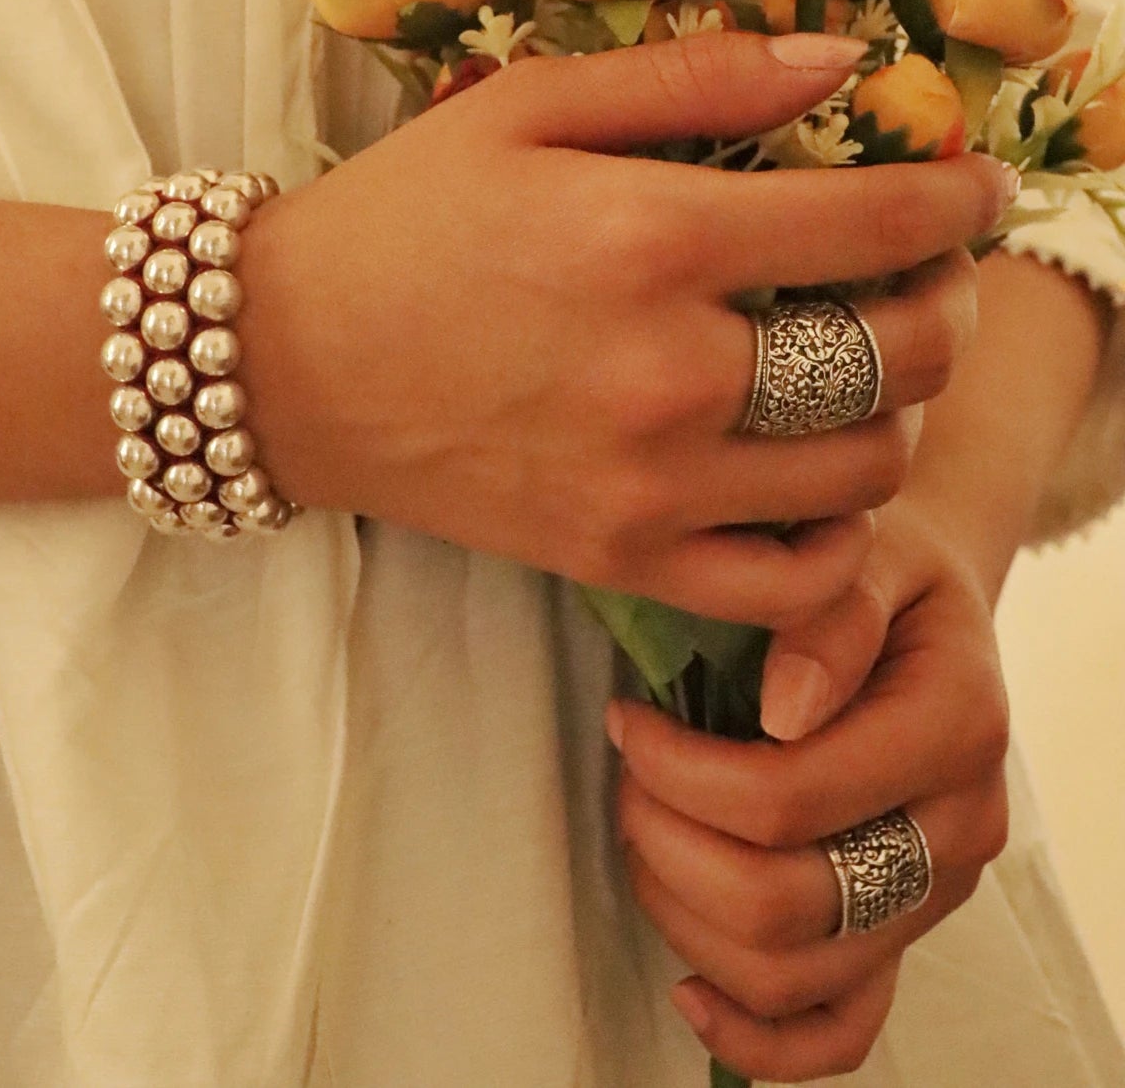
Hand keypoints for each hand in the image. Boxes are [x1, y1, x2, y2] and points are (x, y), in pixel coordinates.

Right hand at [239, 31, 1014, 622]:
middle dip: (948, 306)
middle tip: (927, 279)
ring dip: (900, 414)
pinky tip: (813, 484)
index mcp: (652, 239)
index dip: (961, 201)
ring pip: (865, 472)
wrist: (282, 362)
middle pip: (901, 358)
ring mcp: (649, 485)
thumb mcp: (528, 105)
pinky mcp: (620, 561)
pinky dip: (837, 541)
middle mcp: (669, 372)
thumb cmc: (404, 217)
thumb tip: (841, 60)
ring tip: (868, 372)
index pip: (876, 224)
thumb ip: (693, 77)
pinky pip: (792, 587)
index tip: (982, 188)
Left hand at [609, 502, 1010, 1080]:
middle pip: (781, 904)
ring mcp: (929, 897)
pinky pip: (837, 1032)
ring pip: (784, 975)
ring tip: (647, 825)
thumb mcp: (864, 549)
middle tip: (628, 771)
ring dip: (681, 911)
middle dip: (667, 841)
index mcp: (955, 726)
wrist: (920, 604)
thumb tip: (785, 708)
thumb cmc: (878, 569)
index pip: (791, 798)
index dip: (679, 771)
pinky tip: (688, 983)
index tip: (627, 717)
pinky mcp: (897, 934)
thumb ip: (830, 613)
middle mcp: (957, 830)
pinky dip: (754, 1036)